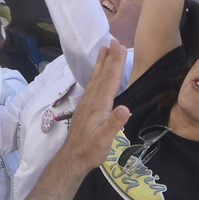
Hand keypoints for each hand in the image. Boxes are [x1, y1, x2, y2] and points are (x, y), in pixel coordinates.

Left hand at [61, 41, 130, 169]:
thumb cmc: (91, 150)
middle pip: (102, 75)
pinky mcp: (85, 107)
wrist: (72, 158)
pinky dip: (96, 74)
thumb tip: (126, 108)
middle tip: (115, 40)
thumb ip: (114, 124)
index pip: (110, 80)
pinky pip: (92, 84)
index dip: (116, 64)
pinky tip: (97, 71)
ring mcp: (87, 103)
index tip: (122, 48)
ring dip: (101, 62)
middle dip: (110, 58)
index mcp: (99, 106)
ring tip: (105, 48)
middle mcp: (92, 100)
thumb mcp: (105, 140)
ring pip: (95, 78)